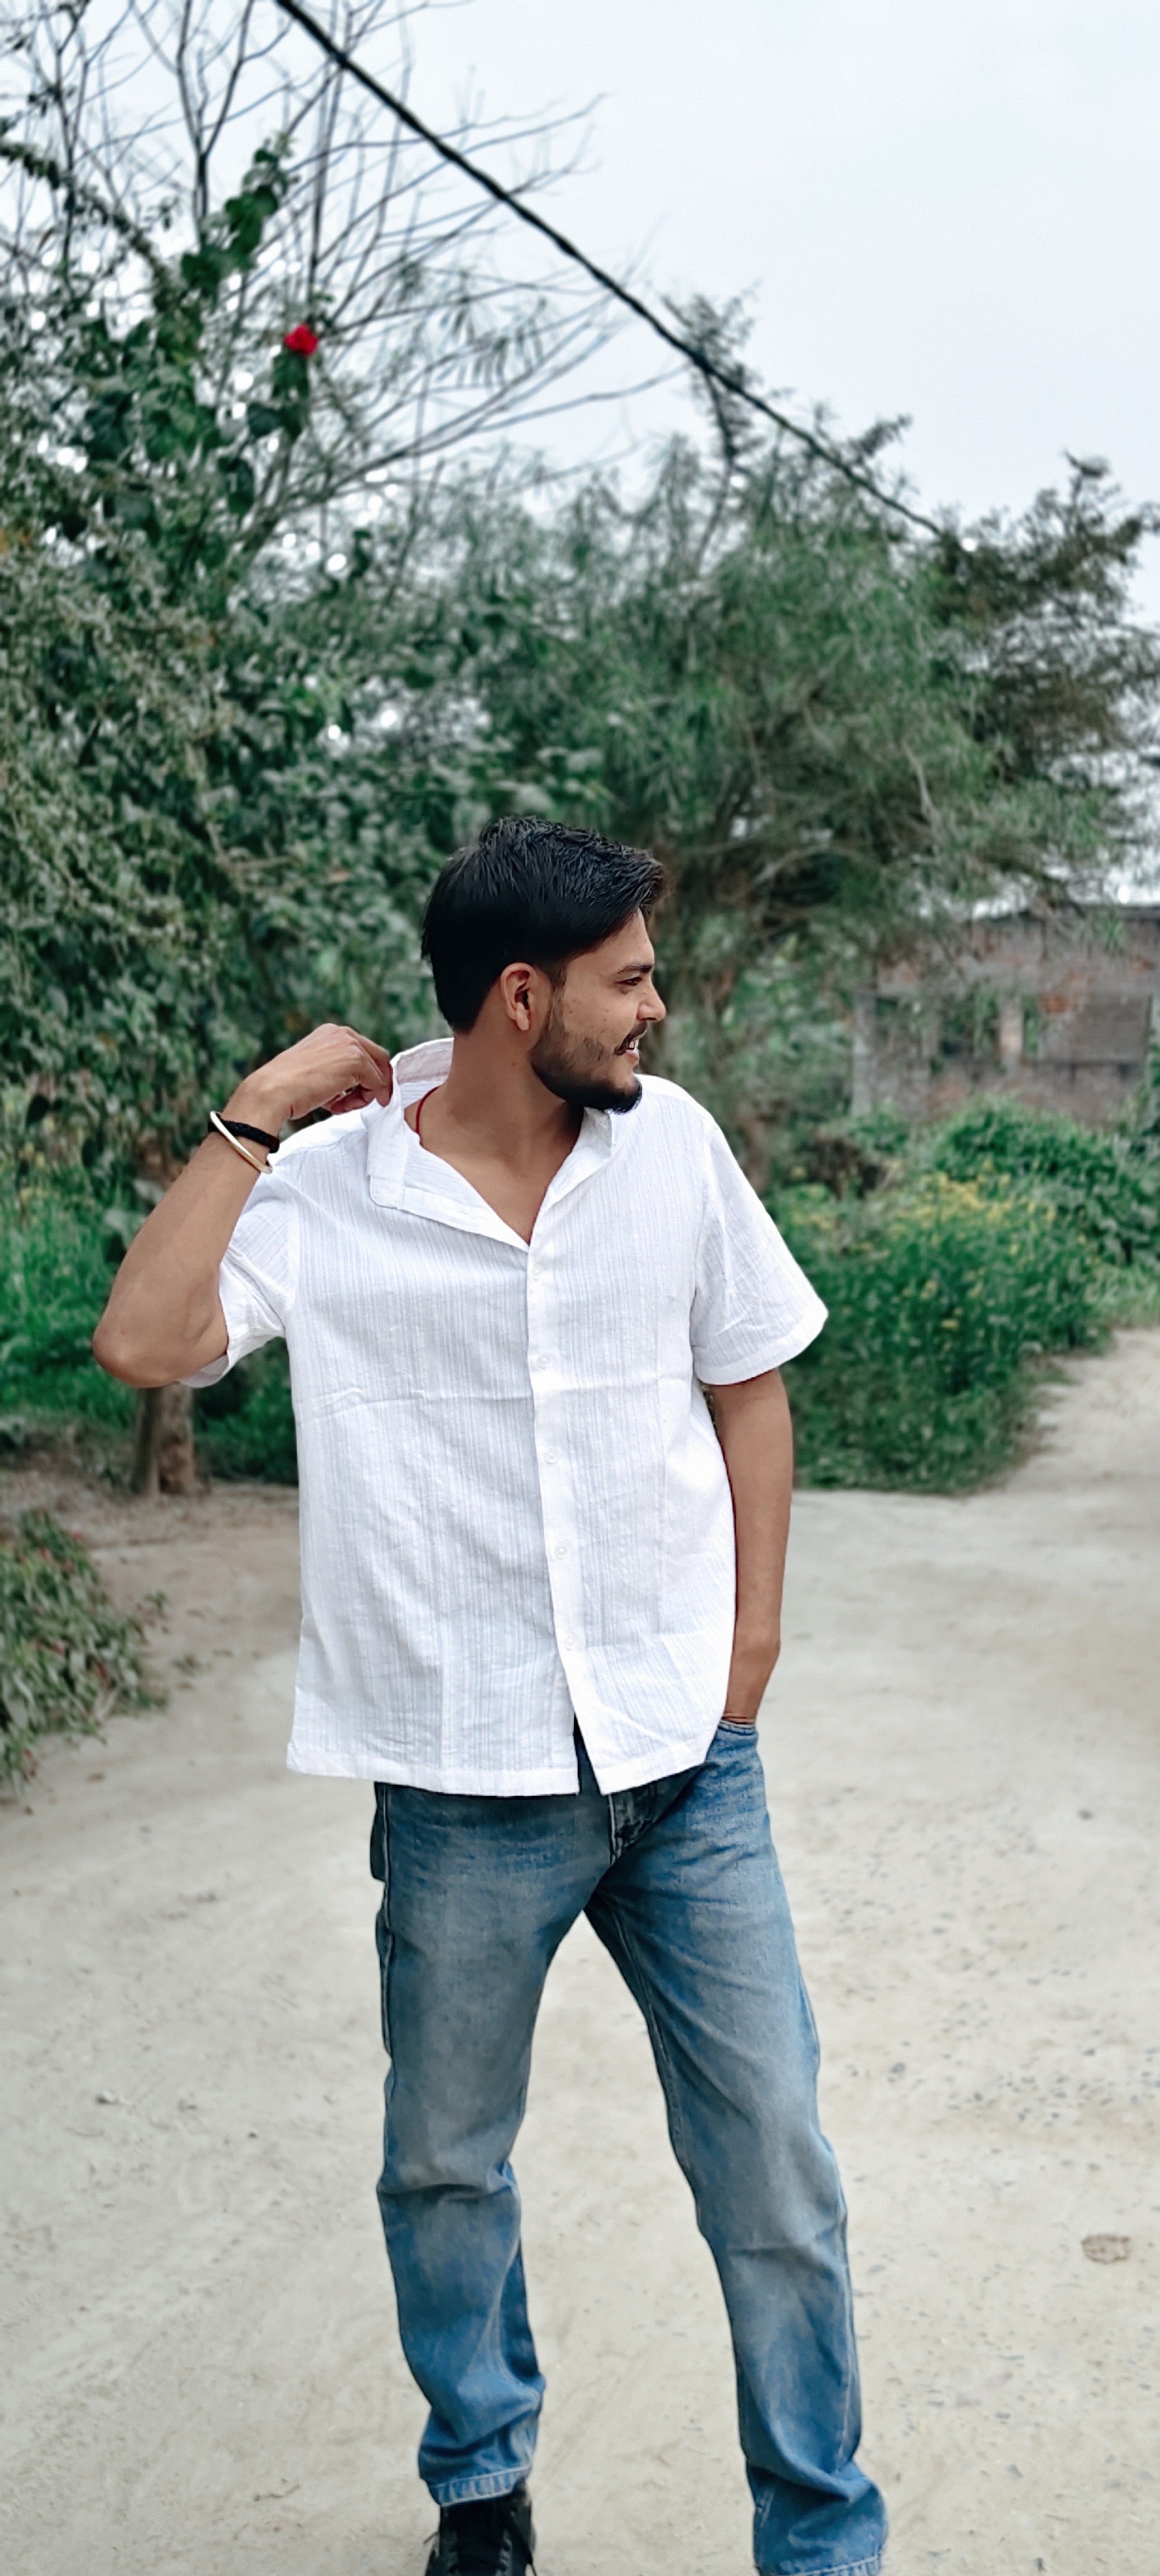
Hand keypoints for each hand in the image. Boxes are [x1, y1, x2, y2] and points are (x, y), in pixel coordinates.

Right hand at [224, 1024, 394, 1131]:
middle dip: (376, 1084)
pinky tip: (336, 1107)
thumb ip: (336, 1069)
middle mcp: (343, 1033)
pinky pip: (375, 1085)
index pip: (365, 1051)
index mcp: (331, 1032)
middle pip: (378, 1059)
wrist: (272, 1091)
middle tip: (370, 1102)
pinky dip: (361, 1101)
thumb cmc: (286, 1087)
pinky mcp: (356, 1061)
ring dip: (363, 1096)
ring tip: (339, 1107)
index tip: (363, 1094)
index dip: (369, 1075)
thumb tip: (356, 1085)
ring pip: (378, 1074)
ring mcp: (350, 1044)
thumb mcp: (315, 1070)